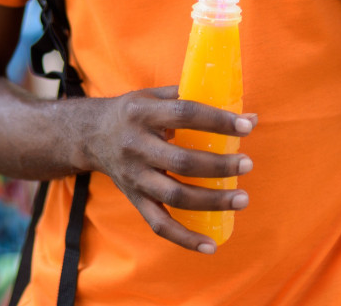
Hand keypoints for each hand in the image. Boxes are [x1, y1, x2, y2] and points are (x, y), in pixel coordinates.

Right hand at [88, 86, 255, 252]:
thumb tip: (249, 116)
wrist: (91, 135)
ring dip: (212, 201)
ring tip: (242, 199)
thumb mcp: (154, 95)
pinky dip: (185, 238)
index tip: (246, 126)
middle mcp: (136, 146)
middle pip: (182, 161)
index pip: (184, 115)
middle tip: (247, 164)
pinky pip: (159, 224)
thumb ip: (196, 99)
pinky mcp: (134, 199)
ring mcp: (134, 176)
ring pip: (175, 195)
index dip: (216, 121)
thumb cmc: (133, 112)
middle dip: (219, 166)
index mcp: (142, 113)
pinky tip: (211, 244)